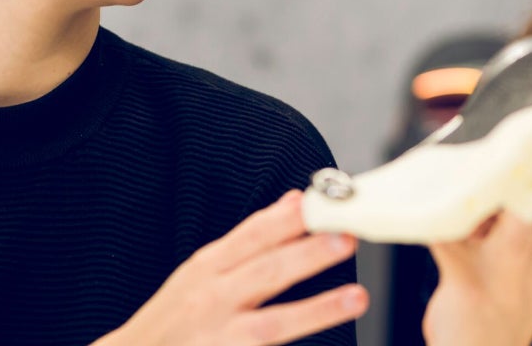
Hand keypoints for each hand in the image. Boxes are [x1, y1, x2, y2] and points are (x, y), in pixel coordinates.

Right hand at [96, 191, 366, 345]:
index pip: (252, 236)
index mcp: (207, 268)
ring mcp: (218, 338)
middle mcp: (211, 300)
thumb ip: (249, 238)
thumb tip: (294, 201)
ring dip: (317, 310)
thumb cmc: (174, 315)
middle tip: (346, 240)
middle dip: (307, 255)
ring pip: (272, 324)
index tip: (325, 201)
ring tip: (356, 297)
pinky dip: (294, 345)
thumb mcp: (202, 270)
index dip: (290, 219)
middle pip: (265, 274)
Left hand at [421, 92, 531, 345]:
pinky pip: (456, 248)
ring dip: (522, 188)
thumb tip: (516, 149)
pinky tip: (434, 199)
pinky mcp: (472, 289)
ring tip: (520, 151)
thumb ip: (530, 208)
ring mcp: (512, 277)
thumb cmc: (506, 297)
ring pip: (521, 226)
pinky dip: (446, 224)